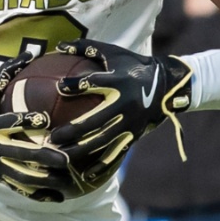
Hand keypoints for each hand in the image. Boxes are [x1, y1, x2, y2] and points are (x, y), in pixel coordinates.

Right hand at [0, 52, 79, 202]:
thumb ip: (8, 71)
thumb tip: (31, 51)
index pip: (10, 123)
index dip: (27, 121)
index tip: (46, 119)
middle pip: (21, 154)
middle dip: (44, 157)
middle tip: (66, 157)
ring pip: (24, 176)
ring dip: (46, 179)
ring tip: (68, 180)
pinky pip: (21, 188)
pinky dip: (39, 194)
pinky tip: (59, 197)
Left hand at [49, 39, 192, 185]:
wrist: (167, 86)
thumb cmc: (133, 66)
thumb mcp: (114, 53)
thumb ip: (86, 48)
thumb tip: (59, 45)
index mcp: (119, 81)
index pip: (95, 83)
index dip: (77, 85)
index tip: (59, 87)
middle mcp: (125, 104)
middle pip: (96, 120)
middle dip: (73, 130)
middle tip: (52, 138)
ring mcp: (130, 122)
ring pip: (103, 140)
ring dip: (81, 150)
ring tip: (59, 156)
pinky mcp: (134, 135)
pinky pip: (115, 153)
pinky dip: (101, 165)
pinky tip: (84, 175)